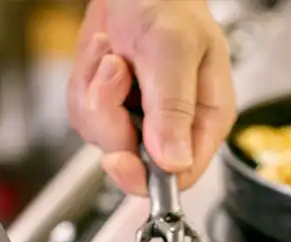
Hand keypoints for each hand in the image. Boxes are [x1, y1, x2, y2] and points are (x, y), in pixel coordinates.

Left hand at [68, 0, 236, 195]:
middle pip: (134, 162)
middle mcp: (175, 127)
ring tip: (114, 57)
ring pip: (103, 139)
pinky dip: (84, 85)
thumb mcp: (174, 51)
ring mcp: (141, 120)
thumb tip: (175, 162)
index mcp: (206, 119)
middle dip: (112, 120)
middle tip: (117, 73)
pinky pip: (85, 117)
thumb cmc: (169, 4)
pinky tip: (103, 58)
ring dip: (96, 94)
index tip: (120, 158)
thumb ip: (174, 108)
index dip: (147, 176)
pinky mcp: (113, 109)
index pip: (182, 175)